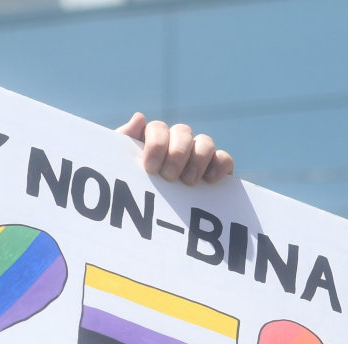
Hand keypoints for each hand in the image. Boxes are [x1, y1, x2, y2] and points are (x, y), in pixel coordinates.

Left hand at [117, 113, 233, 185]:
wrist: (150, 220)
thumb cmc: (134, 192)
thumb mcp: (123, 170)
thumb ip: (125, 143)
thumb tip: (139, 118)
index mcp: (154, 142)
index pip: (158, 128)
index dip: (156, 144)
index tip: (150, 168)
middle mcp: (177, 144)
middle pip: (183, 131)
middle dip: (176, 153)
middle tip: (169, 177)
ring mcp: (198, 155)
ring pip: (205, 142)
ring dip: (198, 159)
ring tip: (189, 182)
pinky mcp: (217, 169)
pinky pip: (224, 158)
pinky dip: (220, 164)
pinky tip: (210, 179)